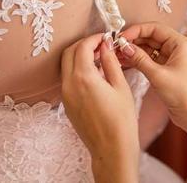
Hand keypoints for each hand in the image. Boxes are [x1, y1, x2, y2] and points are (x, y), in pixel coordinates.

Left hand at [61, 34, 138, 182]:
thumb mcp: (120, 86)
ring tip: (99, 58)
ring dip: (79, 56)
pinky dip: (77, 70)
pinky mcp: (67, 103)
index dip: (94, 38)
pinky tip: (95, 74)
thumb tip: (106, 46)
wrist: (111, 148)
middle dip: (84, 44)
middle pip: (69, 53)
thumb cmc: (121, 120)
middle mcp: (69, 84)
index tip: (106, 38)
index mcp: (84, 78)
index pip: (83, 47)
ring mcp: (65, 95)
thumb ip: (110, 62)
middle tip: (101, 45)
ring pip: (66, 65)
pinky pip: (67, 78)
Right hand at [119, 22, 186, 129]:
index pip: (155, 28)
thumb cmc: (184, 95)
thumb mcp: (158, 75)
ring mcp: (171, 59)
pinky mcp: (166, 70)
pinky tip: (124, 62)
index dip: (136, 30)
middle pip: (150, 37)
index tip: (121, 37)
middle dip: (133, 40)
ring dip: (133, 50)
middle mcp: (176, 48)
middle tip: (115, 46)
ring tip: (116, 54)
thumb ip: (139, 59)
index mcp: (180, 43)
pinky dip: (137, 60)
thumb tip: (124, 47)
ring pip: (148, 49)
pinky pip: (149, 60)